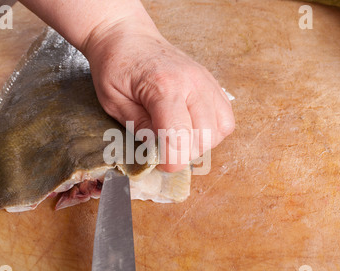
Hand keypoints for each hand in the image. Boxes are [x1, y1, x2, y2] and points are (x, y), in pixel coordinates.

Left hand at [82, 18, 234, 172]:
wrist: (128, 36)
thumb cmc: (116, 66)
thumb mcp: (114, 102)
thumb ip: (139, 128)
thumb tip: (159, 152)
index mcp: (164, 86)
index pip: (179, 137)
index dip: (171, 161)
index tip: (160, 164)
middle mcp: (192, 82)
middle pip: (205, 137)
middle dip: (185, 153)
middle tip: (165, 149)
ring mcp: (206, 81)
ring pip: (220, 129)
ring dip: (201, 143)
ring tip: (179, 137)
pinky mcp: (212, 83)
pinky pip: (226, 117)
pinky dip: (213, 130)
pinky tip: (192, 127)